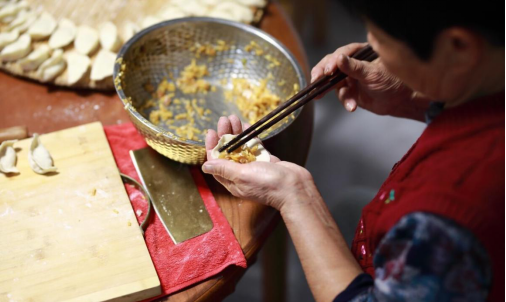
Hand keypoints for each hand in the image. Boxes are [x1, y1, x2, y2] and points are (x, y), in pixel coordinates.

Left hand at [203, 115, 317, 211]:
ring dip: (236, 132)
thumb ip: (224, 169)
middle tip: (224, 119)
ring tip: (234, 118)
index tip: (211, 132)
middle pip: (228, 152)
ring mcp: (254, 166)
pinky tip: (246, 125)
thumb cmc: (269, 184)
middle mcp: (241, 174)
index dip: (212, 146)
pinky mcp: (265, 160)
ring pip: (241, 146)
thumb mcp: (242, 176)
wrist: (294, 187)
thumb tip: (205, 167)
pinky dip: (249, 136)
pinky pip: (254, 146)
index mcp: (232, 181)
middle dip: (224, 135)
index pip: (216, 162)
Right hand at [311, 43, 430, 120]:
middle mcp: (353, 63)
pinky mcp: (350, 91)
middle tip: (316, 80)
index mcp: (360, 53)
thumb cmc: (391, 81)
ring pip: (334, 83)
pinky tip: (352, 106)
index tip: (328, 71)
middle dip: (323, 74)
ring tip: (339, 100)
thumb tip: (338, 59)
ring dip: (336, 92)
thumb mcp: (372, 73)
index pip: (342, 53)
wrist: (399, 101)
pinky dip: (346, 101)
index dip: (332, 61)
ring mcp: (350, 77)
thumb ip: (354, 67)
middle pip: (332, 65)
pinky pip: (342, 95)